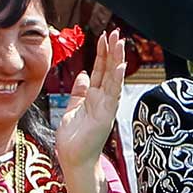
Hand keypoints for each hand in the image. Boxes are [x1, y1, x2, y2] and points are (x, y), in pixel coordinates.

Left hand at [56, 30, 123, 192]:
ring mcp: (107, 107)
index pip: (101, 71)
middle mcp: (104, 100)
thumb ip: (80, 92)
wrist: (74, 159)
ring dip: (117, 59)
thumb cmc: (74, 138)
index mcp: (96, 98)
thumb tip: (84, 75)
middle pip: (109, 71)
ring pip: (113, 78)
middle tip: (116, 32)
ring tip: (119, 41)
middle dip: (112, 51)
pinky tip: (119, 65)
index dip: (103, 54)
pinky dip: (116, 79)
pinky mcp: (106, 115)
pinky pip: (113, 93)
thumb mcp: (73, 109)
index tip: (105, 37)